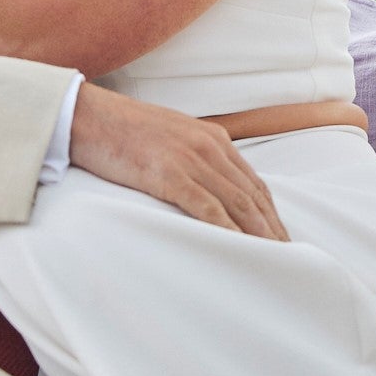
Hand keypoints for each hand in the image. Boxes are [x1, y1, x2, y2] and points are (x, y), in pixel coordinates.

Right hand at [69, 82, 289, 241]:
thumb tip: (207, 188)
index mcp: (213, 139)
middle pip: (253, 196)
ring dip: (258, 235)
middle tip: (288, 257)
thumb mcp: (170, 138)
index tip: (282, 237)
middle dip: (272, 228)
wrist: (87, 116)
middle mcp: (210, 148)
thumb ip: (194, 157)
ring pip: (237, 203)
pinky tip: (240, 249)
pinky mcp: (169, 175)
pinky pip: (207, 208)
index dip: (271, 213)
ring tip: (273, 260)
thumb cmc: (122, 131)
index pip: (253, 182)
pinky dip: (228, 230)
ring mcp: (190, 161)